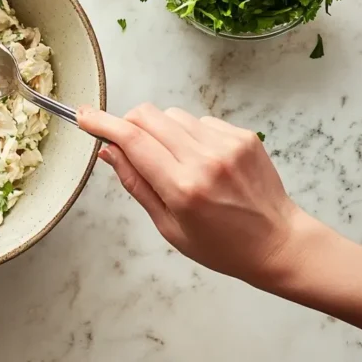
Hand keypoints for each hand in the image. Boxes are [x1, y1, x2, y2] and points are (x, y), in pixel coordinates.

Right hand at [78, 104, 306, 287]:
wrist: (278, 242)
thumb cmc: (221, 246)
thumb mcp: (168, 225)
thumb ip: (136, 184)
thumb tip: (108, 152)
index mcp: (182, 187)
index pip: (132, 140)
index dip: (103, 124)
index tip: (84, 115)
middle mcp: (204, 160)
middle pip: (148, 116)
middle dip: (129, 124)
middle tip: (128, 143)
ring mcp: (227, 145)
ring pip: (172, 116)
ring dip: (161, 131)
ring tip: (175, 161)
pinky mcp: (243, 136)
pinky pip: (200, 121)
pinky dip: (190, 135)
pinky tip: (202, 161)